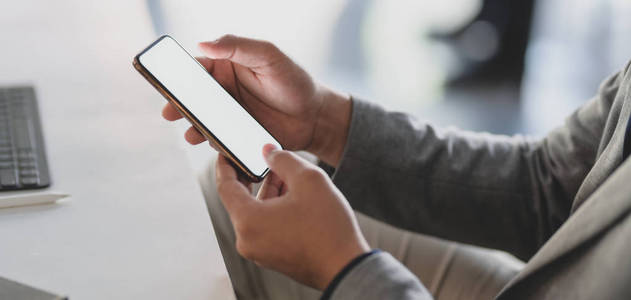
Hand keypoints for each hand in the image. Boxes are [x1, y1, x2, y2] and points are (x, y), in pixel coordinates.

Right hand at [161, 35, 351, 165]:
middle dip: (178, 104)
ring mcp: (229, 116)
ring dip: (192, 126)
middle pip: (193, 97)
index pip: (197, 68)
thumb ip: (237, 46)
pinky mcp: (237, 136)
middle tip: (170, 112)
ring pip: (202, 120)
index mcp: (227, 68)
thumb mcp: (268, 56)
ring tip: (191, 133)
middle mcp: (224, 92)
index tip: (167, 81)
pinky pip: (218, 140)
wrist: (315, 117)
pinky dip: (212, 143)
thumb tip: (203, 43)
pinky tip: (212, 143)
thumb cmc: (294, 81)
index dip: (180, 74)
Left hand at [215, 144, 369, 288]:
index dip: (226, 165)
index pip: (225, 186)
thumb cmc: (328, 226)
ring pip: (257, 213)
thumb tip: (267, 151)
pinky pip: (266, 227)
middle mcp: (247, 240)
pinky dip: (275, 210)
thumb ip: (283, 159)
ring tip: (289, 177)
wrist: (346, 266)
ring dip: (270, 193)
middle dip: (256, 177)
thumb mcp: (308, 179)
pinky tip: (294, 198)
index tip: (227, 151)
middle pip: (243, 200)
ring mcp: (260, 252)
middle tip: (267, 158)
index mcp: (247, 220)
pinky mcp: (273, 257)